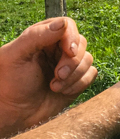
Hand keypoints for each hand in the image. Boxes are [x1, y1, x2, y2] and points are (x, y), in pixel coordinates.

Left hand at [0, 17, 95, 135]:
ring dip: (74, 76)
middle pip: (81, 43)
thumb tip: (63, 23)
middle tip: (57, 75)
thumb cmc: (9, 84)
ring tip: (55, 87)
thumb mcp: (15, 56)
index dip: (72, 37)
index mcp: (41, 37)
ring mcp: (68, 64)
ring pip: (88, 59)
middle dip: (72, 62)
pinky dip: (79, 84)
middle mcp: (57, 48)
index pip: (67, 25)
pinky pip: (92, 74)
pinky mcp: (77, 79)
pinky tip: (62, 91)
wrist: (15, 114)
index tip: (69, 52)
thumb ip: (36, 36)